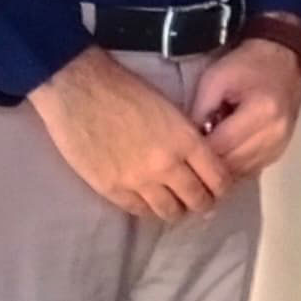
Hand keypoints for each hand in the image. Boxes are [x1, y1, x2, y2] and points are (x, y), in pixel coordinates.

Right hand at [30, 45, 232, 218]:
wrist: (78, 88)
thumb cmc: (124, 89)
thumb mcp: (169, 109)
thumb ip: (186, 139)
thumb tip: (199, 162)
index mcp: (185, 141)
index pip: (218, 179)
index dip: (222, 187)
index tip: (218, 187)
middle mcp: (167, 166)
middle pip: (198, 201)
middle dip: (202, 202)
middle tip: (198, 199)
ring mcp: (138, 181)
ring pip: (170, 212)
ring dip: (176, 208)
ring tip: (173, 201)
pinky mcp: (112, 189)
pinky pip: (140, 211)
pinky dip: (148, 208)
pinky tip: (149, 200)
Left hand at [190, 33, 300, 174]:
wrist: (282, 58)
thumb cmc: (246, 64)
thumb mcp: (214, 80)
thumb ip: (200, 112)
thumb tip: (188, 143)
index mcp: (260, 111)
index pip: (222, 146)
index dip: (198, 152)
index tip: (181, 148)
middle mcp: (275, 133)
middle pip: (232, 164)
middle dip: (208, 163)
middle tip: (189, 155)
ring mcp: (280, 144)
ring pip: (242, 172)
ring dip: (221, 168)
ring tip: (205, 155)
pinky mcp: (280, 150)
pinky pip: (252, 169)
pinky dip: (235, 166)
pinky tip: (223, 154)